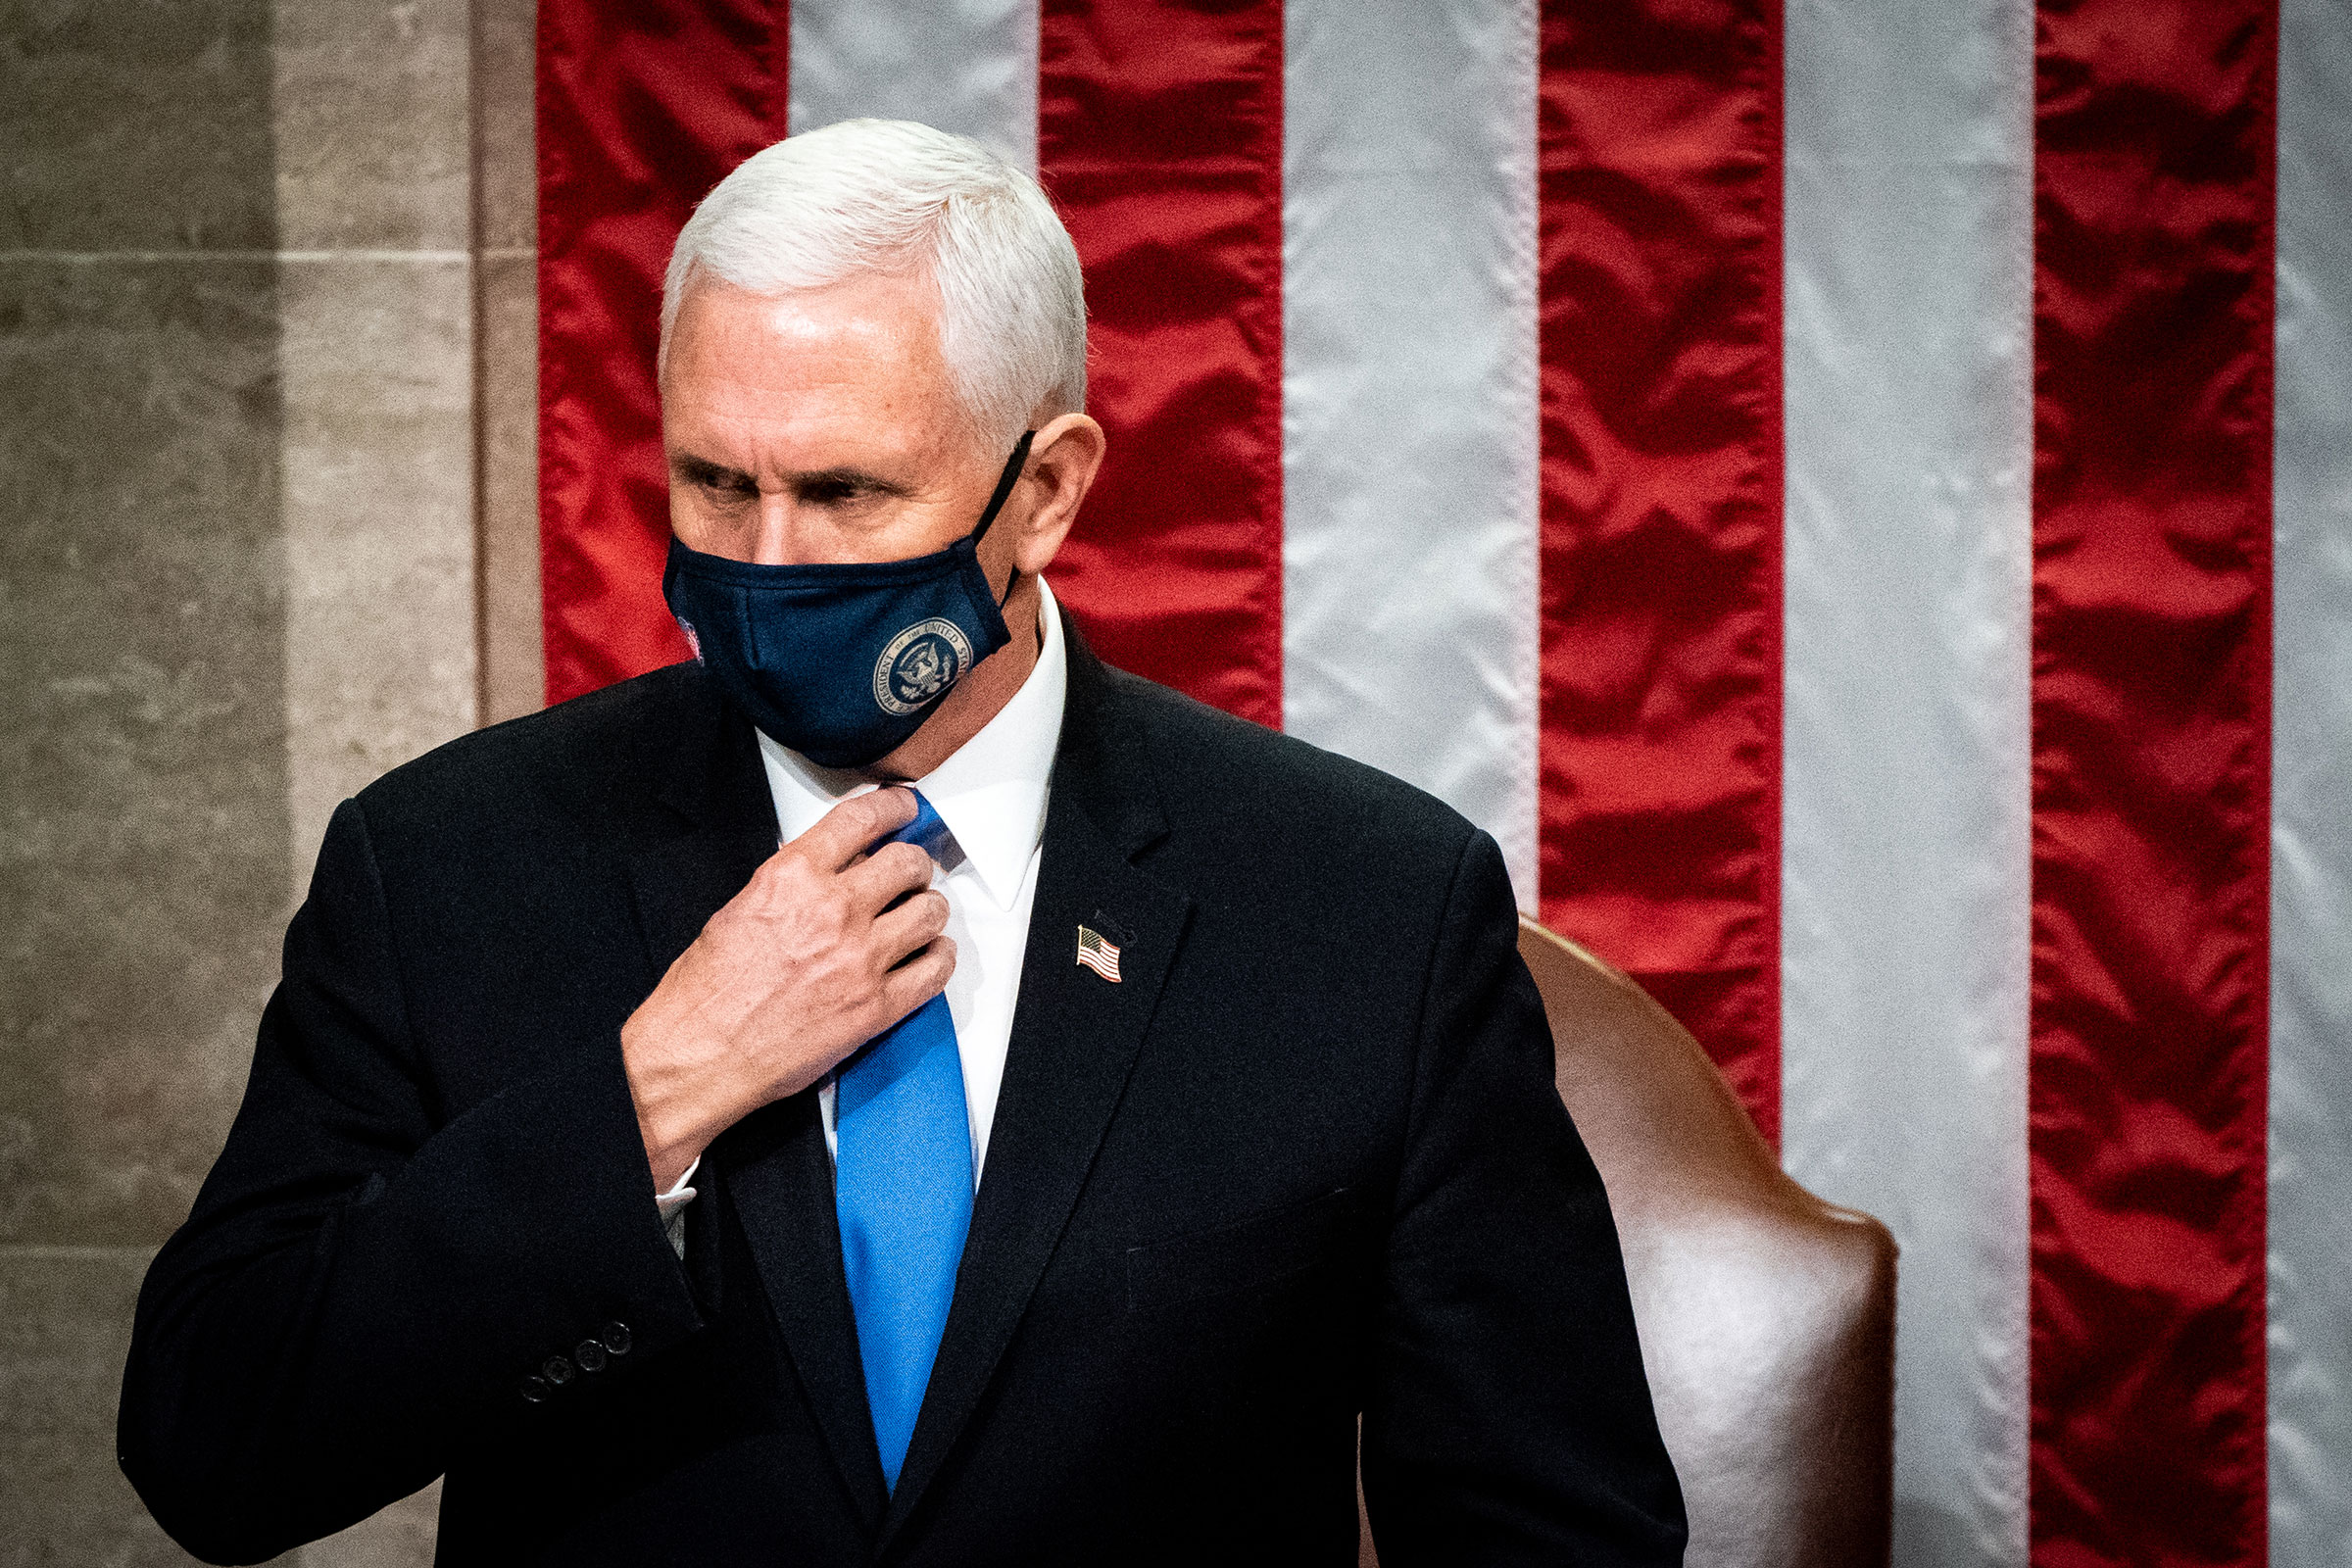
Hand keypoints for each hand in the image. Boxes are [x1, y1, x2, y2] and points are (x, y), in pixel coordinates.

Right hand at [620, 787, 953, 1188]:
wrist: (700, 1056)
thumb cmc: (707, 993)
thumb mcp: (740, 909)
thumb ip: (793, 883)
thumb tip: (832, 870)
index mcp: (792, 878)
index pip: (861, 820)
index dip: (894, 807)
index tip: (904, 808)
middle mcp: (833, 911)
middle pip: (907, 863)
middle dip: (913, 864)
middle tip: (910, 873)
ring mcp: (861, 959)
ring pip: (930, 912)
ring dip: (929, 910)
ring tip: (919, 916)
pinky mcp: (876, 1006)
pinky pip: (935, 970)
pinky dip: (939, 958)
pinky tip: (930, 956)